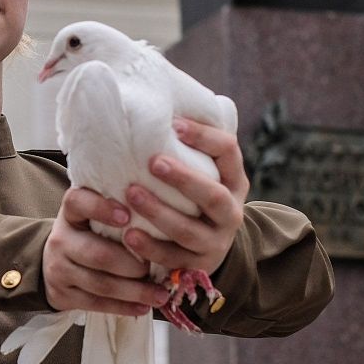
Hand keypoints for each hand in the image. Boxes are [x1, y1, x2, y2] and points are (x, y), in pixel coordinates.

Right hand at [42, 187, 170, 316]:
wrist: (56, 264)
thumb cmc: (90, 233)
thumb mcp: (94, 216)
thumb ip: (120, 211)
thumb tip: (162, 218)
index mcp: (70, 212)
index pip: (77, 202)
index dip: (100, 208)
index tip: (127, 216)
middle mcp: (60, 239)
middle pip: (97, 253)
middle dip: (131, 264)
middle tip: (154, 267)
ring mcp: (59, 269)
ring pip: (100, 283)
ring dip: (134, 291)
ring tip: (160, 294)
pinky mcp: (63, 295)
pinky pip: (96, 303)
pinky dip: (124, 307)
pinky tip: (144, 306)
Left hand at [122, 117, 248, 275]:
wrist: (209, 247)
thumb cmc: (194, 196)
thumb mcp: (204, 171)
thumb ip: (191, 146)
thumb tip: (158, 97)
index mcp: (234, 180)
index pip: (228, 152)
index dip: (204, 137)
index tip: (174, 124)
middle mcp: (230, 211)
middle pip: (214, 196)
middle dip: (184, 179)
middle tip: (153, 162)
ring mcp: (215, 241)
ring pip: (189, 230)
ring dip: (159, 213)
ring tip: (131, 195)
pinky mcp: (196, 266)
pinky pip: (173, 259)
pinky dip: (150, 248)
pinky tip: (129, 235)